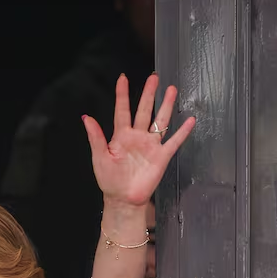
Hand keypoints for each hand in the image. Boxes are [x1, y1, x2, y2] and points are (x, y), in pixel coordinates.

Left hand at [82, 74, 194, 209]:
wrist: (123, 199)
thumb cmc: (109, 180)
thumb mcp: (99, 157)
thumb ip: (96, 137)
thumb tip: (86, 118)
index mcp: (121, 136)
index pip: (122, 110)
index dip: (122, 94)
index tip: (123, 78)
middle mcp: (137, 137)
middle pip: (144, 111)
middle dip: (149, 94)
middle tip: (154, 77)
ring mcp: (151, 146)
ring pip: (160, 121)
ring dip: (166, 106)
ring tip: (172, 89)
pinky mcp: (161, 157)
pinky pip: (174, 141)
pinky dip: (182, 131)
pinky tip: (190, 120)